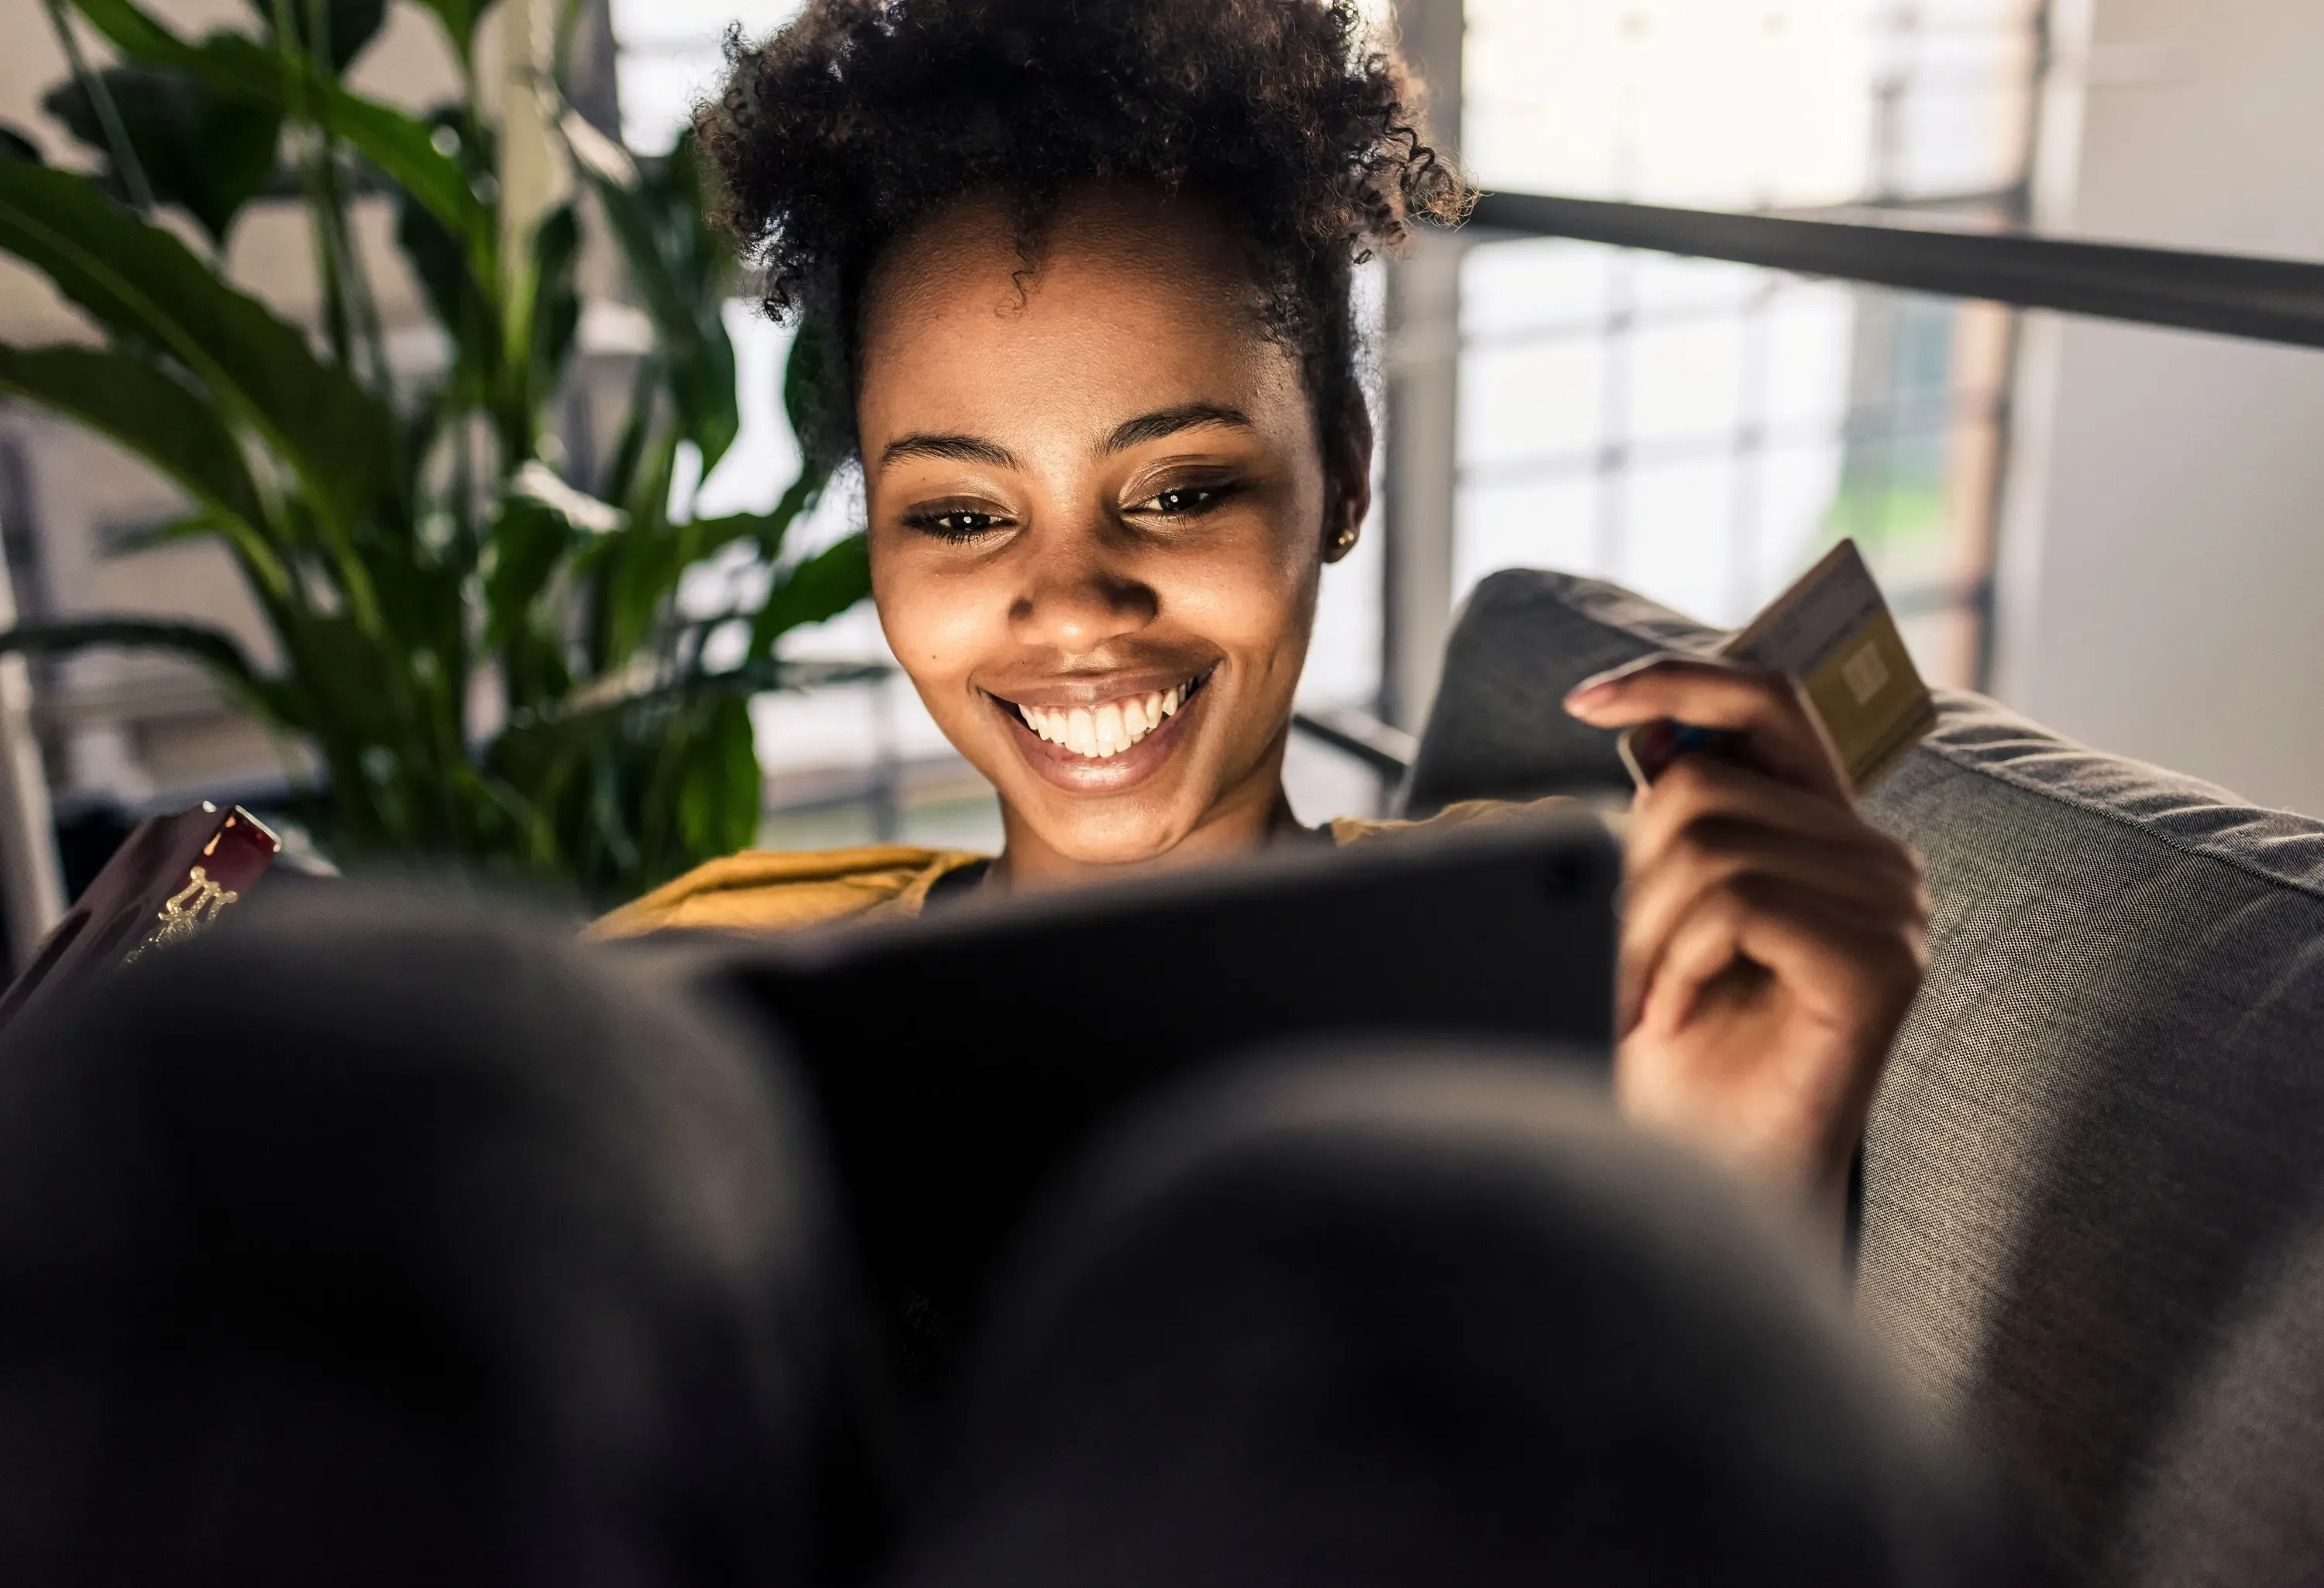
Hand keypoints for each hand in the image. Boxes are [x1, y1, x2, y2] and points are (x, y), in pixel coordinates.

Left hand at [1564, 656, 1927, 1228]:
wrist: (1701, 1176)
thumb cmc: (1674, 1054)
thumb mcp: (1655, 915)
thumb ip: (1673, 823)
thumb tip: (1641, 736)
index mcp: (1821, 829)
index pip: (1767, 701)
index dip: (1679, 679)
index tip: (1584, 699)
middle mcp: (1873, 856)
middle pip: (1702, 788)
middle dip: (1623, 877)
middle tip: (1611, 969)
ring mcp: (1892, 910)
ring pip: (1711, 848)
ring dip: (1640, 936)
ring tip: (1637, 1004)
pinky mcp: (1885, 964)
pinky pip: (1740, 905)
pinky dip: (1679, 963)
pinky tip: (1672, 1018)